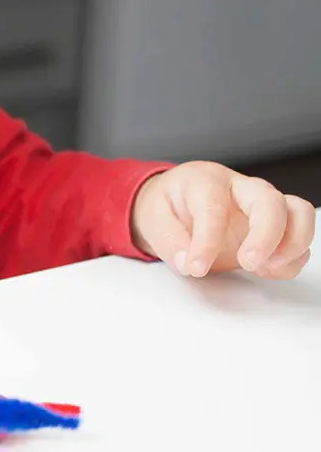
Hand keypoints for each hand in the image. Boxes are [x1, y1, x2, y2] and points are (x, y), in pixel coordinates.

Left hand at [130, 161, 314, 278]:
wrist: (176, 200)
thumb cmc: (168, 205)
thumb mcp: (153, 219)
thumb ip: (168, 241)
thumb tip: (188, 262)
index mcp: (205, 181)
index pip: (214, 207)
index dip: (207, 240)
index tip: (195, 267)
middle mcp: (241, 188)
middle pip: (270, 201)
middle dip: (265, 235)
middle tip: (247, 263)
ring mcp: (262, 205)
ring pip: (299, 213)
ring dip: (292, 244)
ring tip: (265, 268)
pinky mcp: (275, 225)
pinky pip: (298, 237)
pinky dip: (293, 258)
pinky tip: (266, 270)